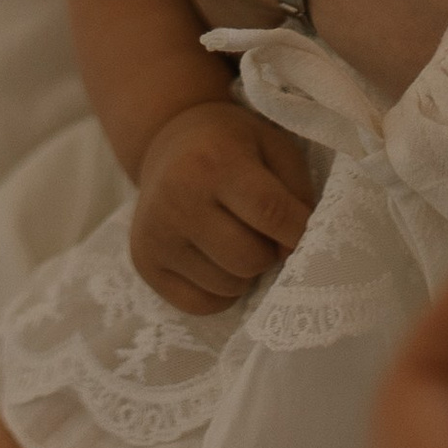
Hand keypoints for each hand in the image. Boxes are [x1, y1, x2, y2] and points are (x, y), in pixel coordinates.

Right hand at [131, 102, 315, 314]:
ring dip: (244, 272)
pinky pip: (201, 305)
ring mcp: (155, 234)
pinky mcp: (143, 262)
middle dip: (268, 253)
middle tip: (261, 233)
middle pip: (249, 259)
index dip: (297, 232)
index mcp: (214, 161)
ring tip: (232, 239)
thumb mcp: (274, 148)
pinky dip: (220, 293)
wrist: (167, 141)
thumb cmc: (231, 146)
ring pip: (228, 287)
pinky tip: (212, 259)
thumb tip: (292, 252)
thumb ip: (296, 195)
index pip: (270, 212)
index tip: (304, 234)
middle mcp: (177, 198)